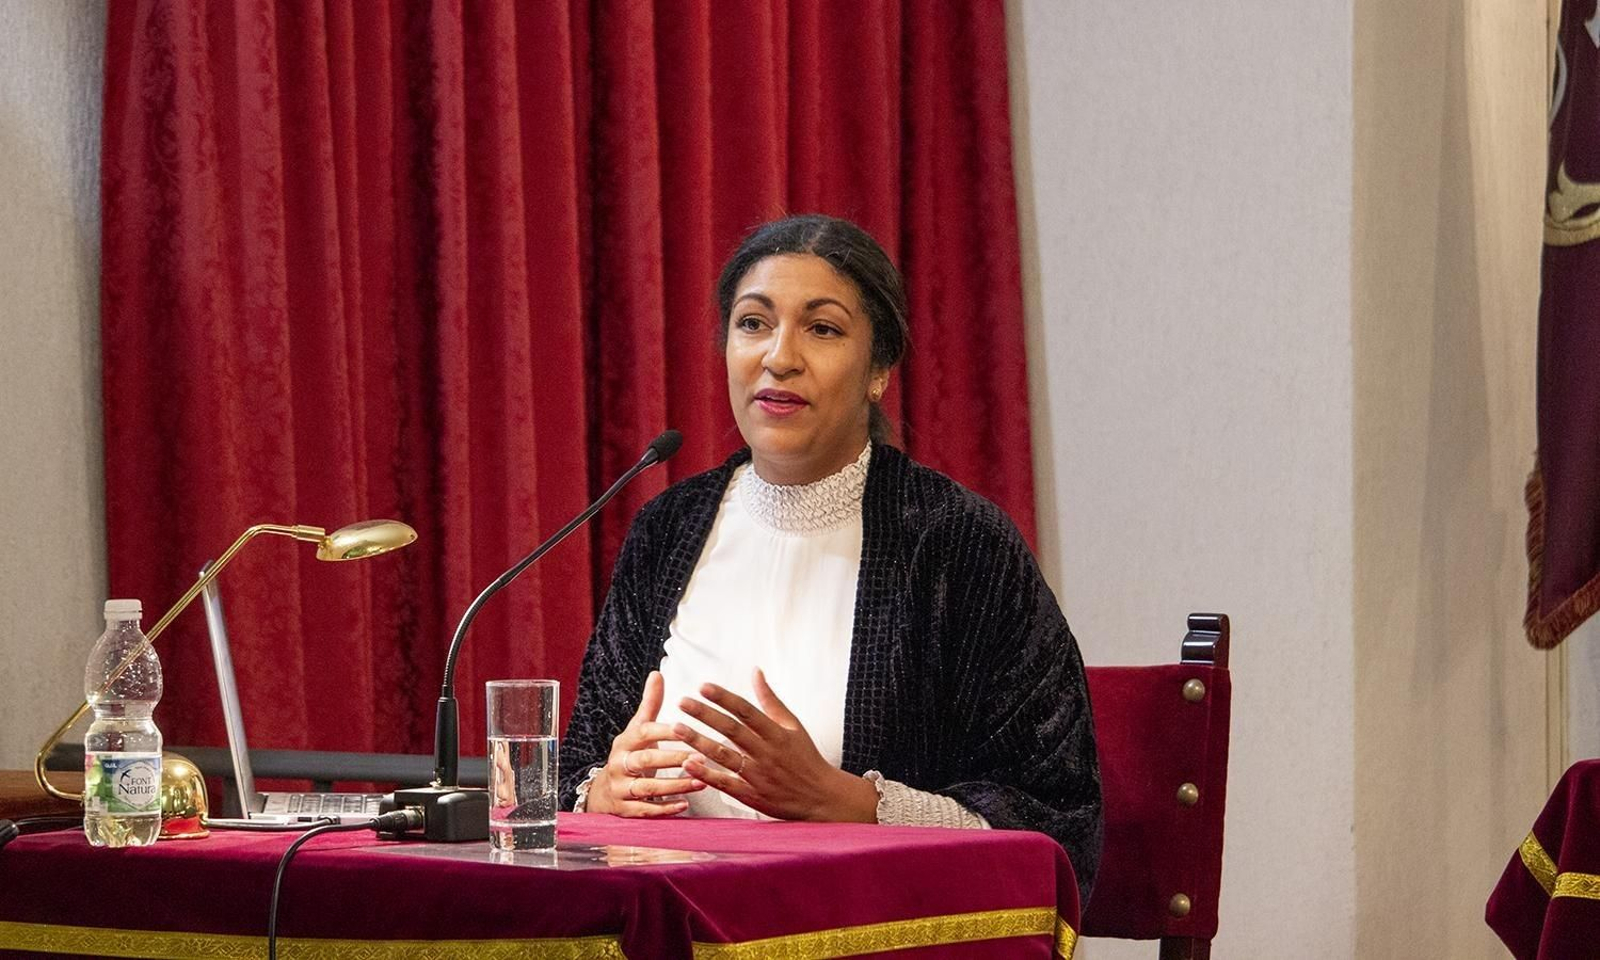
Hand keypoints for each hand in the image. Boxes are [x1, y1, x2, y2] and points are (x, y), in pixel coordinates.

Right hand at [585, 671, 706, 816]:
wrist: (603, 791)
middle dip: (673, 759)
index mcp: (626, 742)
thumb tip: (657, 673)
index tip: (685, 728)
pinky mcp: (624, 810)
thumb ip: (650, 704)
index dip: (664, 731)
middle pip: (646, 761)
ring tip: (701, 782)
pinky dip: (665, 809)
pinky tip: (685, 806)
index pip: (644, 733)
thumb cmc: (630, 754)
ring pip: (648, 789)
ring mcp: (621, 788)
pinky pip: (645, 811)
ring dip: (675, 786)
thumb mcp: (637, 730)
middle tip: (701, 757)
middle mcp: (620, 764)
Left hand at [673, 668, 878, 822]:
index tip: (703, 686)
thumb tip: (755, 672)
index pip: (746, 711)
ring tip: (677, 728)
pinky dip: (707, 774)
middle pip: (732, 730)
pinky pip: (726, 784)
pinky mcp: (753, 796)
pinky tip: (689, 763)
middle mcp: (767, 753)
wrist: (821, 798)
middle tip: (683, 702)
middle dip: (705, 715)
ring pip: (725, 756)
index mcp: (777, 733)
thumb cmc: (806, 758)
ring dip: (699, 741)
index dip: (724, 698)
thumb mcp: (793, 725)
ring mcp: (759, 775)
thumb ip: (771, 700)